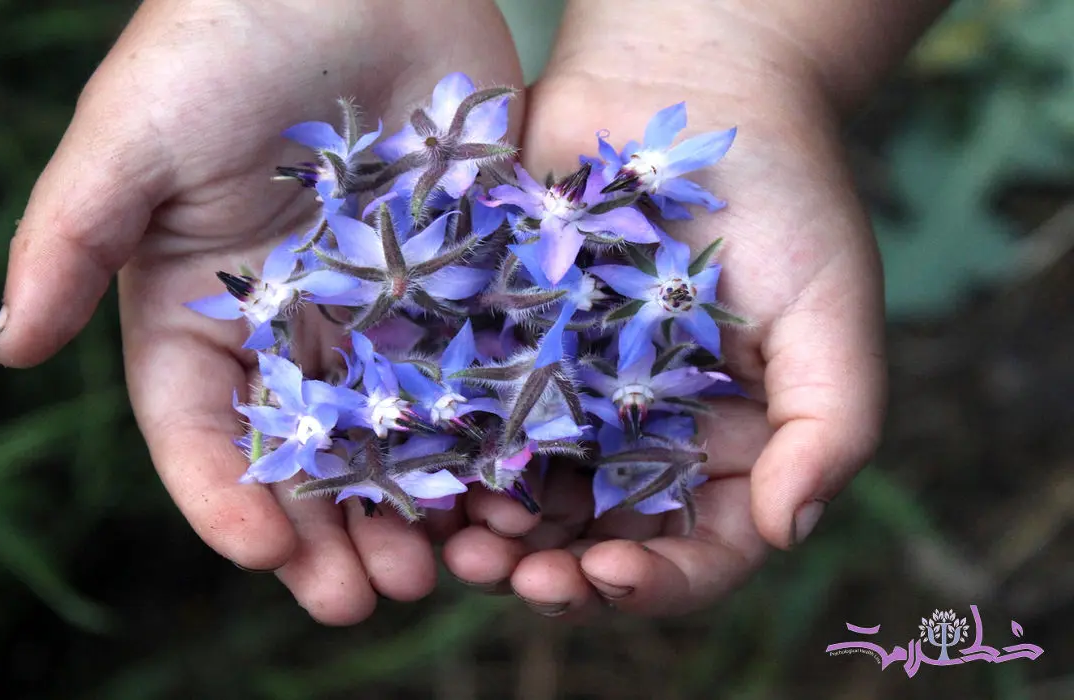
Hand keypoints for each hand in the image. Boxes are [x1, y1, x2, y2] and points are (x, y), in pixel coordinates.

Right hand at [0, 0, 522, 624]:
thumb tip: (9, 349)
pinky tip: (506, 494)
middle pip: (304, 456)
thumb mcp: (131, 137)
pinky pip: (470, 377)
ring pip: (392, 437)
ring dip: (410, 510)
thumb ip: (69, 241)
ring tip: (436, 570)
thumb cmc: (221, 40)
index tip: (259, 552)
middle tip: (361, 601)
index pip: (200, 427)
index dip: (222, 496)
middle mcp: (288, 326)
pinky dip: (485, 442)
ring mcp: (378, 311)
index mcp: (198, 310)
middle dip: (327, 535)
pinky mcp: (457, 284)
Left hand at [439, 1, 887, 616]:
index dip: (653, 582)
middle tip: (500, 575)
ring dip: (487, 530)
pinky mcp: (512, 346)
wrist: (689, 86)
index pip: (696, 549)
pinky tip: (423, 466)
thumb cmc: (784, 199)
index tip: (604, 577)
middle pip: (596, 538)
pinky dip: (450, 452)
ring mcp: (572, 396)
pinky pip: (474, 416)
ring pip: (524, 493)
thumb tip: (791, 530)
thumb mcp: (830, 312)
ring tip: (453, 539)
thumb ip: (828, 428)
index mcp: (726, 447)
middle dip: (550, 571)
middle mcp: (644, 437)